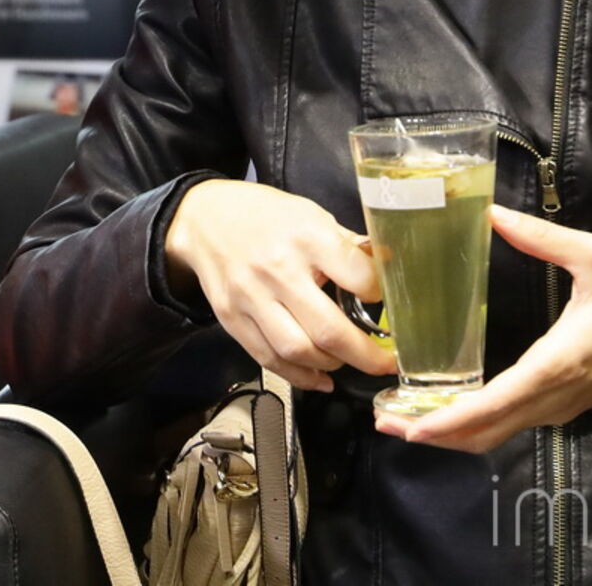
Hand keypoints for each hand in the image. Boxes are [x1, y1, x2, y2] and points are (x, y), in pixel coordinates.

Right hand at [165, 179, 397, 391]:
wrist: (202, 219)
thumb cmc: (266, 215)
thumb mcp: (311, 214)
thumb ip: (347, 246)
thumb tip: (388, 269)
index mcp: (306, 237)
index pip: (359, 278)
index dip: (381, 296)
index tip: (389, 305)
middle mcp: (277, 270)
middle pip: (329, 330)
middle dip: (366, 355)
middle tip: (385, 362)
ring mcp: (250, 297)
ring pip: (297, 352)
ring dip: (331, 366)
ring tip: (345, 361)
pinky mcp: (231, 318)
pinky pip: (268, 359)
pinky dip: (299, 377)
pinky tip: (320, 378)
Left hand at [375, 205, 591, 452]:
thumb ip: (542, 238)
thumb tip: (491, 213)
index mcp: (555, 364)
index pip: (494, 404)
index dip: (448, 420)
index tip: (410, 426)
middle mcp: (552, 397)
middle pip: (486, 430)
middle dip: (434, 432)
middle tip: (384, 423)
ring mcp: (558, 407)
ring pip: (497, 434)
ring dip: (451, 433)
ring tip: (403, 421)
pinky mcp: (562, 406)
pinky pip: (511, 425)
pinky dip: (475, 425)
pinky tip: (446, 411)